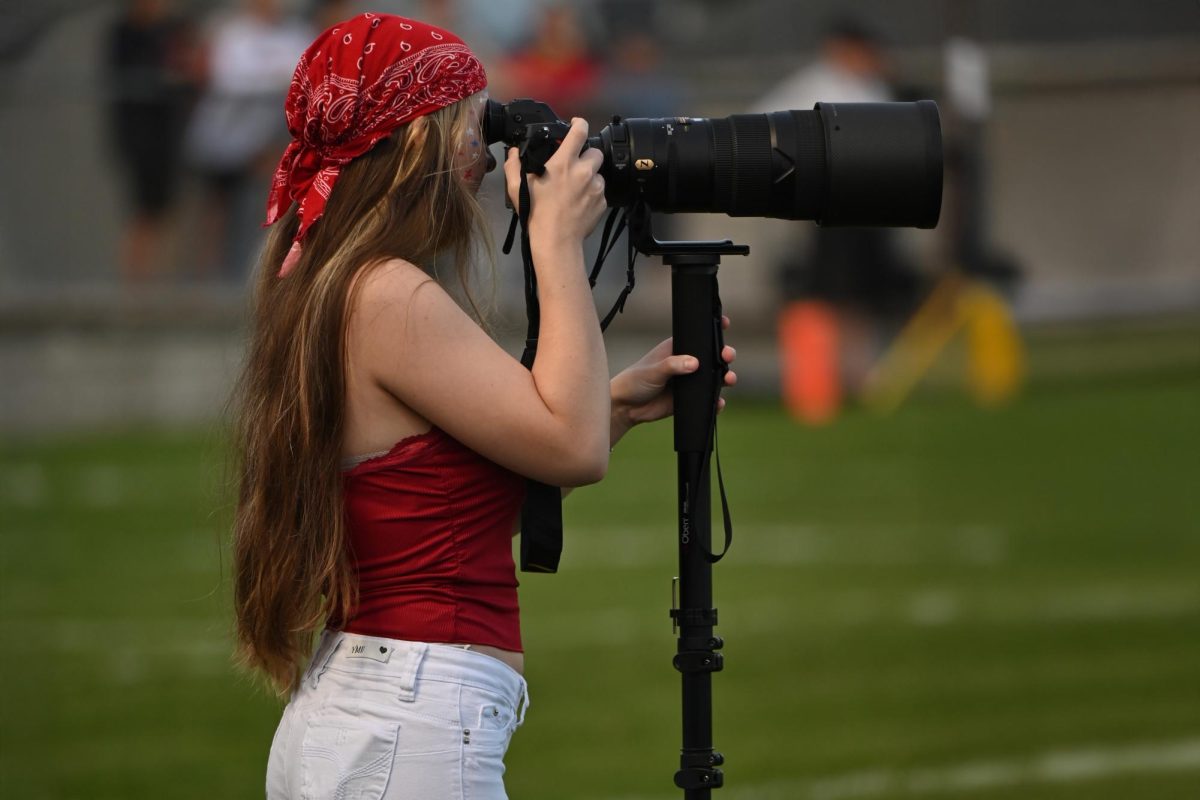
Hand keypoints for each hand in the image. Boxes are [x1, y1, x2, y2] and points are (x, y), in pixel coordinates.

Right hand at [503, 118, 606, 250]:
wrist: (556, 240)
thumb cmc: (535, 213)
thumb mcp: (517, 187)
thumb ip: (514, 164)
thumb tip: (514, 152)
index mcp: (564, 162)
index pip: (580, 131)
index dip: (579, 124)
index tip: (575, 125)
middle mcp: (583, 171)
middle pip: (595, 151)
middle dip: (587, 155)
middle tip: (576, 166)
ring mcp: (595, 187)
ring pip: (598, 173)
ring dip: (589, 176)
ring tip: (576, 189)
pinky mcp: (602, 202)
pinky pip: (600, 192)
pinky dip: (592, 194)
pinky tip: (579, 203)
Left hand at [609, 317, 737, 446]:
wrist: (627, 407)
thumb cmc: (635, 381)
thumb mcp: (653, 370)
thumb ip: (673, 365)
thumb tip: (695, 363)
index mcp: (677, 349)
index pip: (698, 336)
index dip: (713, 330)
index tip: (725, 323)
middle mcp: (686, 363)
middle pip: (713, 357)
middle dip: (725, 355)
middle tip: (727, 356)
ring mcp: (690, 381)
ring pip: (714, 377)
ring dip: (725, 377)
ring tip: (729, 379)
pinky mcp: (690, 399)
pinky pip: (708, 399)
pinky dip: (716, 401)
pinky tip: (719, 403)